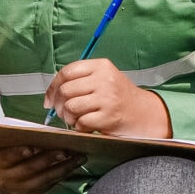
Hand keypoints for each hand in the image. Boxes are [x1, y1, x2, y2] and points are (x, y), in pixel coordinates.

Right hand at [0, 145, 81, 193]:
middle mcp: (7, 179)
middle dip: (50, 159)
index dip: (19, 152)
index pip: (7, 157)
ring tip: (79, 157)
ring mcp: (19, 191)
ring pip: (43, 179)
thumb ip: (13, 142)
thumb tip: (41, 134)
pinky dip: (61, 175)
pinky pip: (48, 186)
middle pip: (30, 169)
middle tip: (66, 150)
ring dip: (63, 168)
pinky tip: (73, 166)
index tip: (31, 146)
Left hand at [45, 58, 172, 138]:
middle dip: (59, 105)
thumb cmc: (119, 96)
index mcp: (101, 66)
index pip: (67, 72)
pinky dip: (79, 127)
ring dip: (68, 117)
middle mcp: (104, 80)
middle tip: (63, 112)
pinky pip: (81, 122)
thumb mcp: (104, 78)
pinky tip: (86, 125)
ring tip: (75, 119)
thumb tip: (52, 93)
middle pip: (66, 90)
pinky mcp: (109, 117)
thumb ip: (81, 79)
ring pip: (71, 107)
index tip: (49, 99)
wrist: (144, 113)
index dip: (53, 87)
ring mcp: (107, 98)